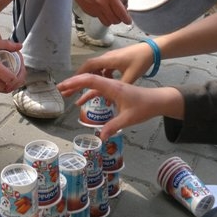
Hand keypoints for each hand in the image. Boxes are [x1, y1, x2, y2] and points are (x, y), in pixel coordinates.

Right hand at [57, 73, 175, 140]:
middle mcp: (110, 83)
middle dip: (72, 83)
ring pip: (91, 84)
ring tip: (65, 94)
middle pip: (88, 79)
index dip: (75, 82)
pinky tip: (79, 103)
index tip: (63, 86)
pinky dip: (87, 94)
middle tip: (58, 89)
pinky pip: (97, 89)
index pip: (90, 80)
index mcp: (113, 86)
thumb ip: (114, 126)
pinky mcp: (114, 90)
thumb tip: (100, 137)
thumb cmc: (144, 107)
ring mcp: (111, 86)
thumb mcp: (129, 118)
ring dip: (78, 87)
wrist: (157, 100)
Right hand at [70, 0, 130, 25]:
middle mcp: (102, 4)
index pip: (121, 13)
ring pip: (107, 22)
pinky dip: (102, 16)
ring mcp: (95, 9)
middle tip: (120, 14)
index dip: (127, 19)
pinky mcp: (89, 11)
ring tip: (111, 12)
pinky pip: (98, 18)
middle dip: (120, 19)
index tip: (128, 20)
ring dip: (111, 20)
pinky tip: (102, 8)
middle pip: (115, 20)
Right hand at [75, 41, 154, 83]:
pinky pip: (104, 69)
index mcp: (108, 60)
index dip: (78, 74)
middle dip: (80, 79)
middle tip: (70, 90)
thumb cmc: (141, 61)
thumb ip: (120, 88)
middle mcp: (107, 58)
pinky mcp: (115, 61)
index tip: (70, 84)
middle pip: (89, 68)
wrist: (152, 50)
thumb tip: (111, 100)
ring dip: (91, 79)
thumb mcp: (132, 77)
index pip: (88, 66)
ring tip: (85, 91)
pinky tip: (105, 88)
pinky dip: (101, 78)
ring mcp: (111, 59)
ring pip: (96, 69)